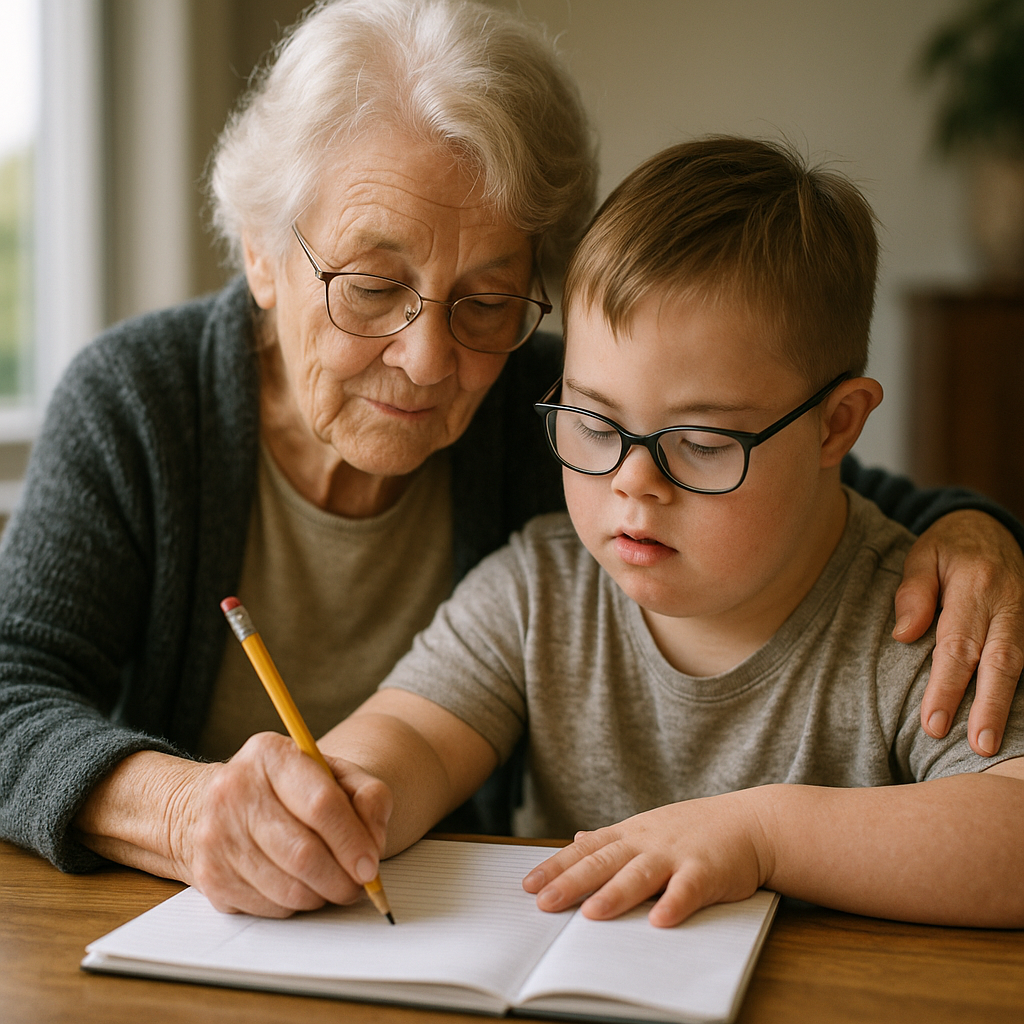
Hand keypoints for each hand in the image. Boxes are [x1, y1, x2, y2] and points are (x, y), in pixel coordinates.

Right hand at [174, 732, 391, 916]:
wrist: (212, 806)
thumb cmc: (287, 790)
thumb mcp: (333, 774)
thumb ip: (367, 795)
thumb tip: (373, 844)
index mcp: (270, 755)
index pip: (321, 804)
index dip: (352, 841)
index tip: (370, 866)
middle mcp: (235, 791)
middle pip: (303, 853)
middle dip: (341, 879)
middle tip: (358, 887)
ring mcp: (216, 835)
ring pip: (287, 888)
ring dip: (321, 896)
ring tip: (332, 885)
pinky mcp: (210, 876)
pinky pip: (268, 907)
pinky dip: (295, 905)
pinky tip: (299, 886)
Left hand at [521, 794, 769, 927]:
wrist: (751, 822)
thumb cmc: (695, 830)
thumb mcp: (648, 827)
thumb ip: (612, 838)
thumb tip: (575, 838)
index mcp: (632, 834)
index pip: (586, 850)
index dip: (556, 866)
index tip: (527, 884)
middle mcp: (648, 842)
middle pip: (604, 862)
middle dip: (572, 882)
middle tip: (543, 903)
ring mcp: (677, 854)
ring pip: (641, 875)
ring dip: (616, 894)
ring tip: (592, 914)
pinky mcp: (708, 870)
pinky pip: (689, 888)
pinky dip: (675, 903)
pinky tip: (661, 921)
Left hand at [893, 510, 1023, 755]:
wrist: (988, 526)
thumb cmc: (948, 545)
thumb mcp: (922, 555)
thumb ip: (913, 593)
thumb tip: (903, 635)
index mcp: (975, 586)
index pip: (957, 645)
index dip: (947, 687)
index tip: (933, 722)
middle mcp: (1007, 604)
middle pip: (999, 662)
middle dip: (988, 707)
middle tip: (977, 745)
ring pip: (1019, 664)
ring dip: (1005, 706)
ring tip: (990, 743)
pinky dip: (1018, 691)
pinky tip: (1008, 721)